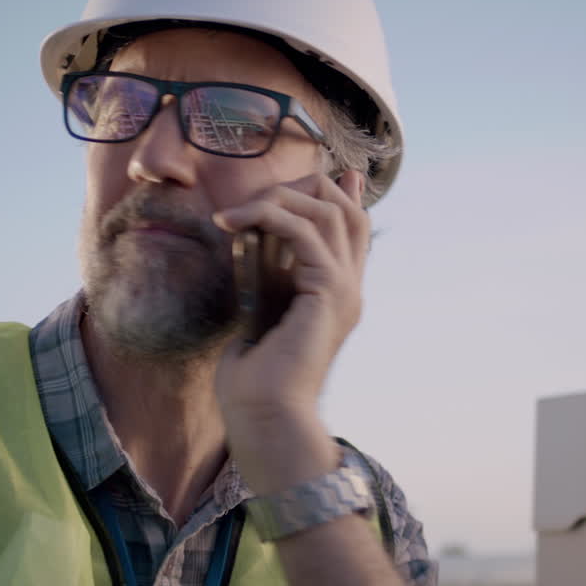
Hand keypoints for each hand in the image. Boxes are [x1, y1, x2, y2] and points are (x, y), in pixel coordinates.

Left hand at [211, 170, 370, 493]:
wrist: (263, 414)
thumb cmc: (253, 376)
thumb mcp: (258, 307)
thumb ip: (264, 271)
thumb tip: (251, 233)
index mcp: (338, 293)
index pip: (353, 226)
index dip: (336, 192)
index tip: (309, 171)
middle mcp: (350, 287)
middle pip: (347, 208)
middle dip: (302, 187)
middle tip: (251, 200)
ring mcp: (345, 289)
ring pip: (327, 209)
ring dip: (275, 199)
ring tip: (233, 215)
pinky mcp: (329, 291)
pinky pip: (304, 229)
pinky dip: (266, 215)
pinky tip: (232, 223)